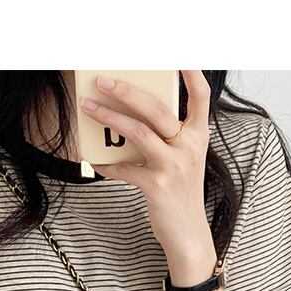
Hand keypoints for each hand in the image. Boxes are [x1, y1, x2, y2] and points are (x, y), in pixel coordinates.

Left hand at [82, 70, 215, 268]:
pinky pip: (125, 169)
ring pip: (137, 132)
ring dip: (109, 118)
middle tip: (103, 80)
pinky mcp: (156, 186)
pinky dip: (108, 165)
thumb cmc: (181, 195)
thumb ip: (169, 139)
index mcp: (199, 137)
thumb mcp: (184, 162)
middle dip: (126, 91)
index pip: (200, 97)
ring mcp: (173, 166)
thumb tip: (132, 119)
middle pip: (156, 108)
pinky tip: (96, 161)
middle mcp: (189, 147)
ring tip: (89, 107)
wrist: (188, 235)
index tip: (178, 55)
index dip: (191, 73)